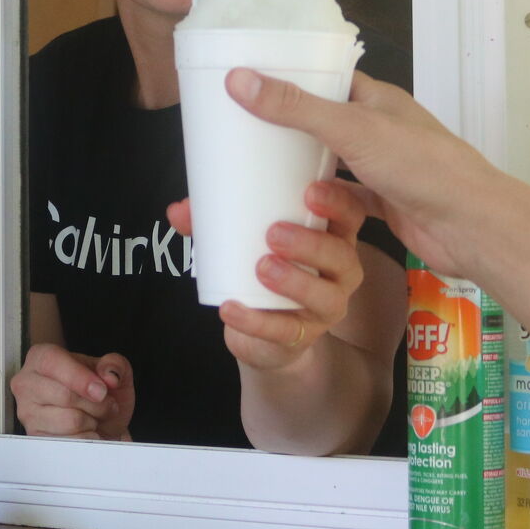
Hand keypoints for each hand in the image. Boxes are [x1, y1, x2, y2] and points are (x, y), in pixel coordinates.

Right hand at [10, 343, 134, 439]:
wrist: (99, 419)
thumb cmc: (98, 390)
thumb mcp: (112, 370)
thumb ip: (114, 365)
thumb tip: (110, 377)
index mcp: (40, 357)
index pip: (53, 363)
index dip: (80, 378)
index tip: (102, 391)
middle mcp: (27, 383)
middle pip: (64, 396)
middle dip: (96, 404)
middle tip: (106, 403)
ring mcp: (27, 412)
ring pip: (70, 421)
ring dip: (93, 421)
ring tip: (94, 416)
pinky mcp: (36, 437)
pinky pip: (70, 442)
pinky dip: (87, 438)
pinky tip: (86, 429)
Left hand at [165, 194, 367, 371]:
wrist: (262, 334)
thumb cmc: (260, 269)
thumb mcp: (242, 242)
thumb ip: (213, 223)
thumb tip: (178, 210)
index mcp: (332, 237)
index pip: (351, 215)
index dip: (338, 202)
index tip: (310, 191)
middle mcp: (340, 272)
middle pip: (342, 255)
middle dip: (311, 243)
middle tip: (273, 233)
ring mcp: (326, 307)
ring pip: (326, 296)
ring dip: (295, 281)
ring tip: (262, 267)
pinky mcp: (302, 337)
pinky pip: (286, 332)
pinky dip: (257, 321)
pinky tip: (232, 309)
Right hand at [222, 68, 529, 281]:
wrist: (468, 226)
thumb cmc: (421, 166)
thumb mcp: (351, 129)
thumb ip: (295, 107)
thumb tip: (238, 79)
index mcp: (376, 99)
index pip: (327, 78)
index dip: (290, 77)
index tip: (248, 82)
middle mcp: (379, 130)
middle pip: (323, 124)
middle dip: (287, 131)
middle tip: (240, 133)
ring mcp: (382, 169)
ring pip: (331, 165)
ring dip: (301, 172)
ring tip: (255, 174)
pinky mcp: (383, 205)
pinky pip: (342, 202)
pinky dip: (320, 206)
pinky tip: (292, 211)